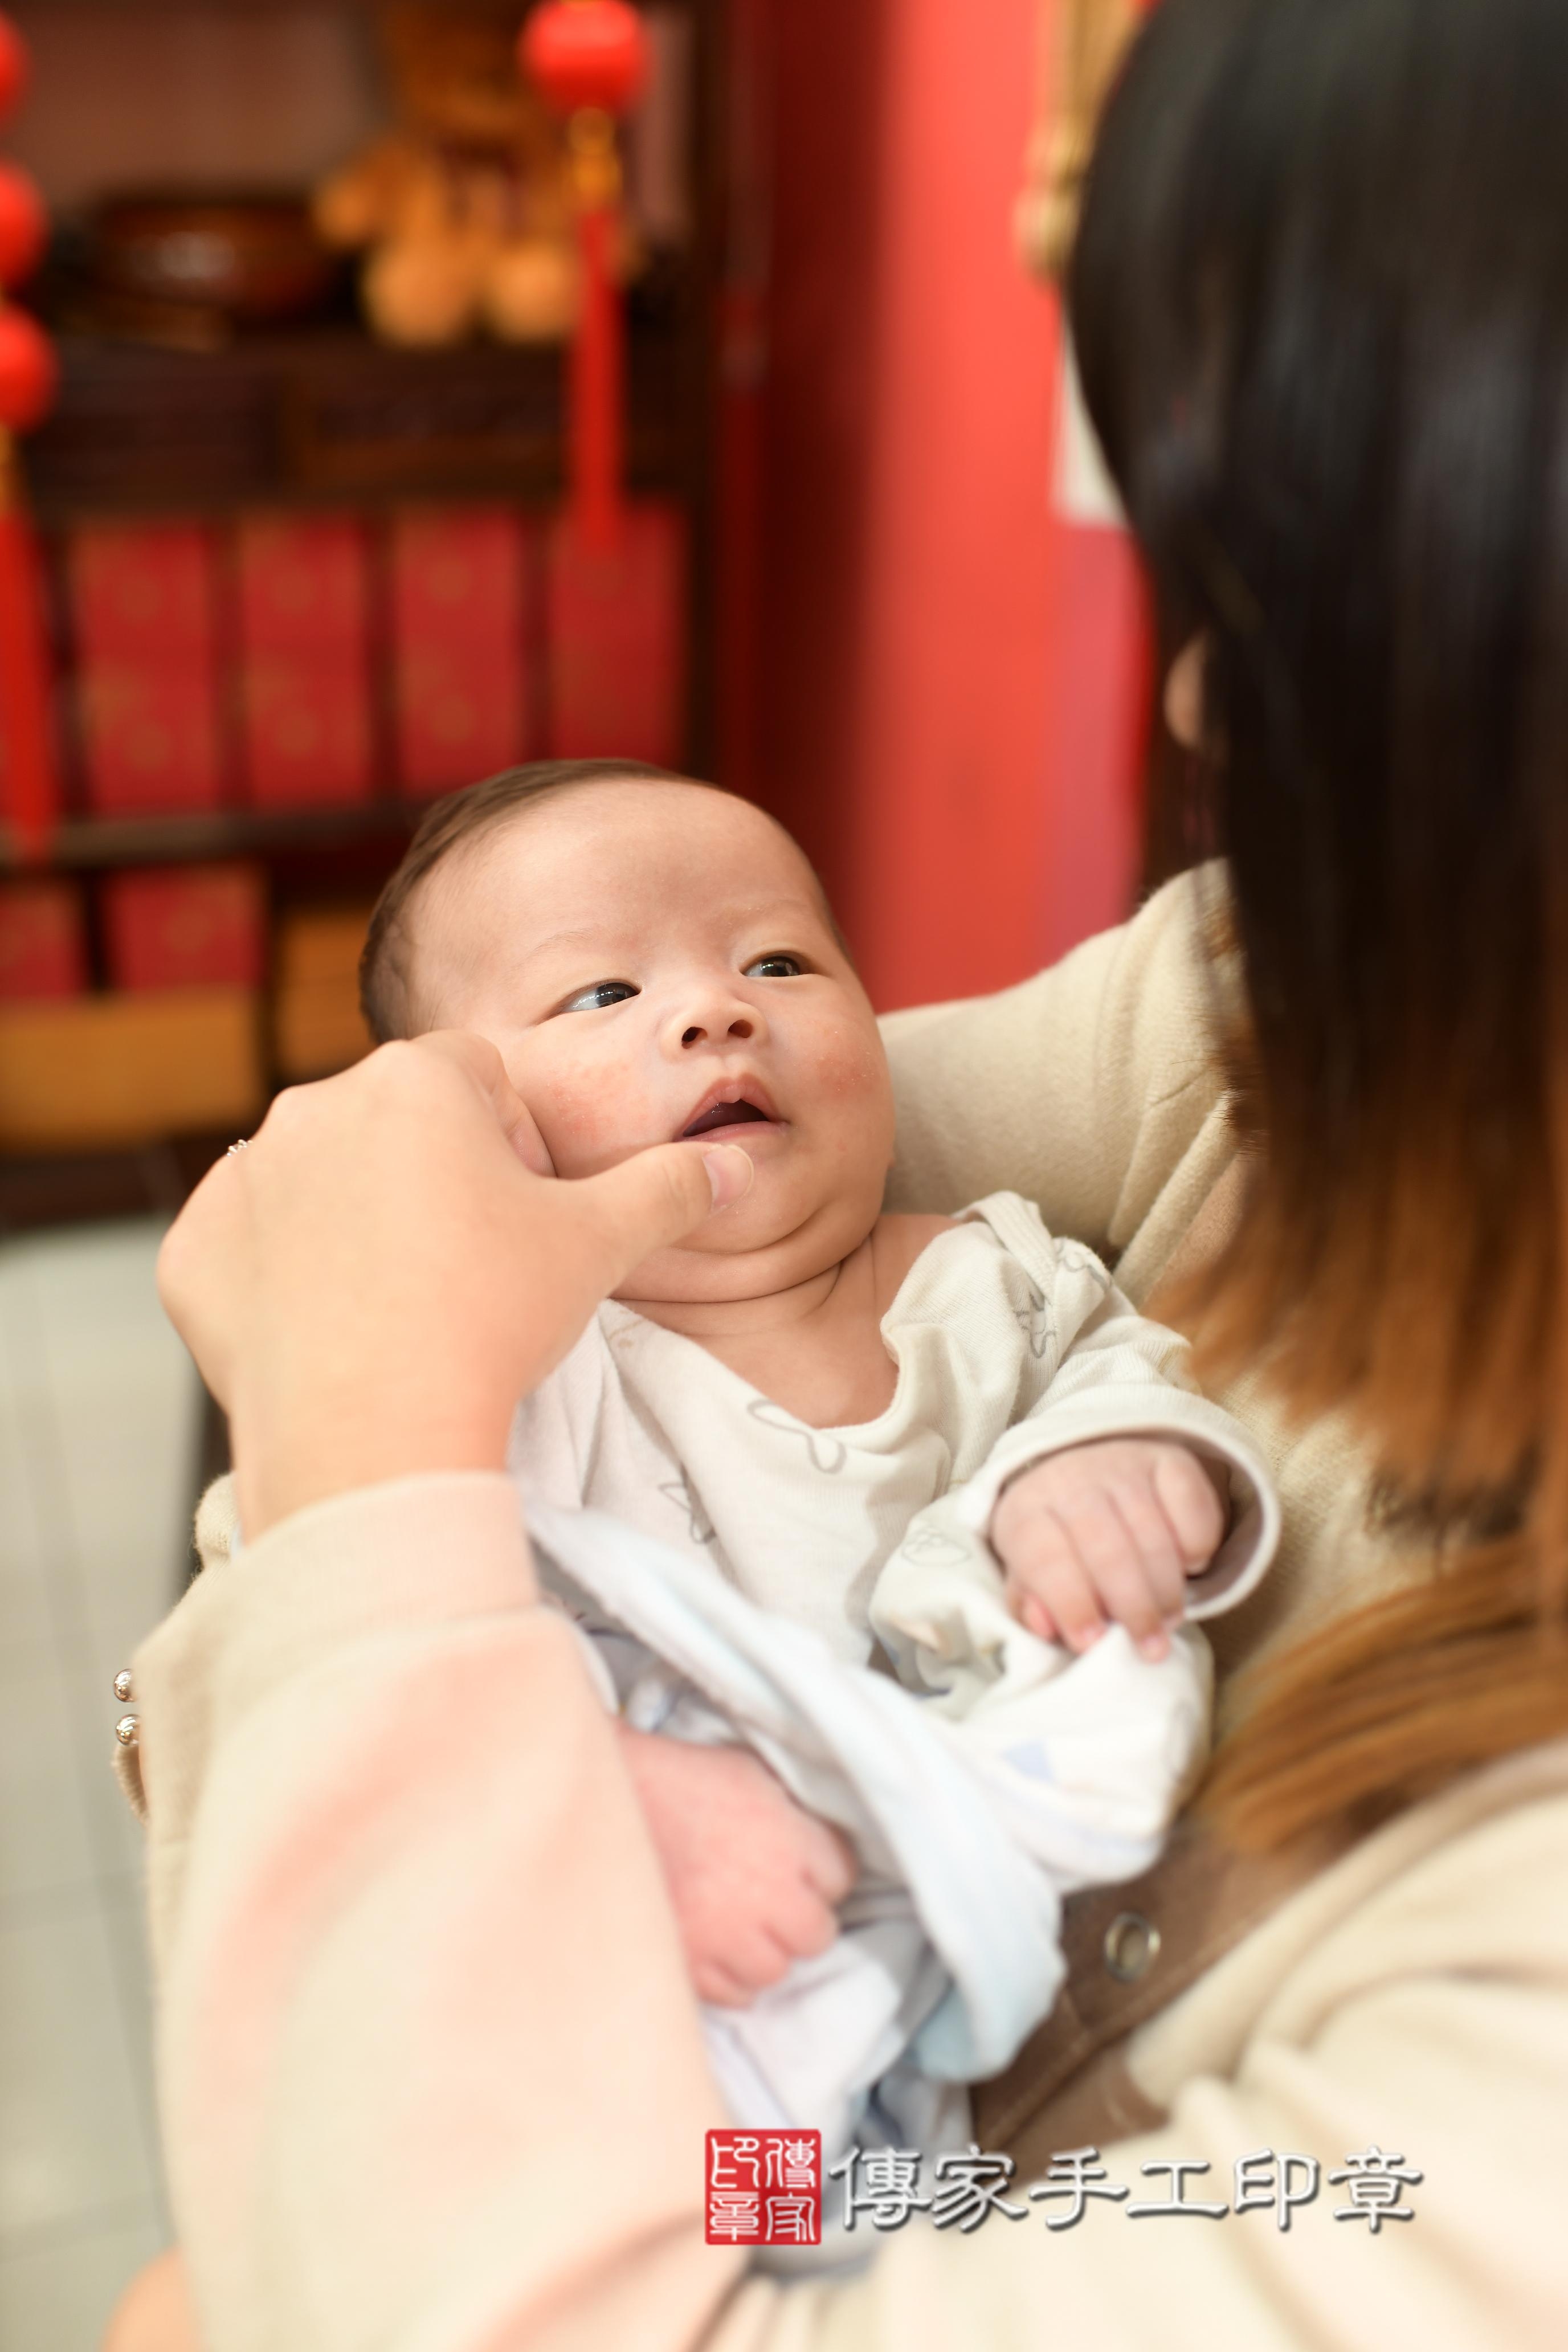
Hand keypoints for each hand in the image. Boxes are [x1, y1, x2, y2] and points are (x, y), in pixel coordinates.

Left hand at [156, 1033, 753, 1535]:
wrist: (375, 1437)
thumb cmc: (491, 1322)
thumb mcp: (601, 1246)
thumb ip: (667, 1190)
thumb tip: (723, 1170)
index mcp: (415, 1078)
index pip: (480, 1078)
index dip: (519, 1146)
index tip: (530, 1218)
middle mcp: (313, 1106)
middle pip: (397, 1124)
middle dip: (437, 1179)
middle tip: (476, 1272)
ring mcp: (242, 1179)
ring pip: (320, 1182)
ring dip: (362, 1223)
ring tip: (408, 1307)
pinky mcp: (192, 1254)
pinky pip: (248, 1247)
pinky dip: (284, 1279)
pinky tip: (336, 1331)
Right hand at [616, 1728, 855, 2006]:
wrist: (612, 1801)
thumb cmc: (680, 1780)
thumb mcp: (749, 1774)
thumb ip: (790, 1813)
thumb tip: (813, 1838)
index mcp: (788, 1841)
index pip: (840, 1876)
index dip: (821, 1872)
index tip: (803, 1868)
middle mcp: (768, 1894)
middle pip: (817, 1933)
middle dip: (801, 1919)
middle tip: (776, 1904)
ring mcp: (729, 1935)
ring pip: (776, 1970)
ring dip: (766, 1953)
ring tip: (744, 1930)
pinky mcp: (692, 1963)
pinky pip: (735, 1993)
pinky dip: (732, 1978)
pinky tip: (719, 1950)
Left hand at [990, 1437, 1226, 1661]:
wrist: (1083, 1475)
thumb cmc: (1055, 1543)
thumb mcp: (1029, 1575)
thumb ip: (1030, 1606)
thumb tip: (1044, 1625)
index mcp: (1026, 1510)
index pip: (1045, 1558)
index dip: (1070, 1604)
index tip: (1092, 1643)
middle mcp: (1072, 1479)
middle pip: (1108, 1551)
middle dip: (1133, 1609)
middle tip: (1149, 1647)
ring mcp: (1123, 1464)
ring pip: (1154, 1537)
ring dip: (1166, 1591)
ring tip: (1168, 1621)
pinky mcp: (1170, 1459)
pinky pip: (1194, 1511)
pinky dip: (1197, 1549)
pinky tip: (1186, 1567)